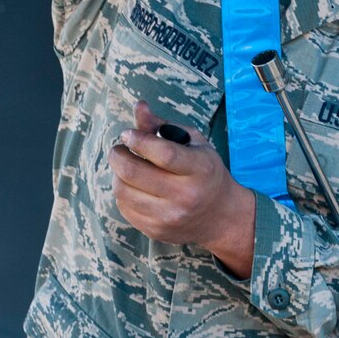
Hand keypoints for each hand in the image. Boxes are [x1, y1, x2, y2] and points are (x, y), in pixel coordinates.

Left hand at [111, 101, 255, 276]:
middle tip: (119, 149)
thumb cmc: (206, 172)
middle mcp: (186, 196)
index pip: (163, 153)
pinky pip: (124, 208)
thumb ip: (163, 125)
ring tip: (125, 166)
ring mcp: (170, 217)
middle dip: (118, 155)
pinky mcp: (156, 231)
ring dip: (117, 174)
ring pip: (123, 191)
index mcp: (200, 169)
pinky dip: (123, 193)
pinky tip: (133, 186)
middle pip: (134, 172)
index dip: (139, 140)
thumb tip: (139, 106)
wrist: (221, 217)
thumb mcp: (194, 144)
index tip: (127, 134)